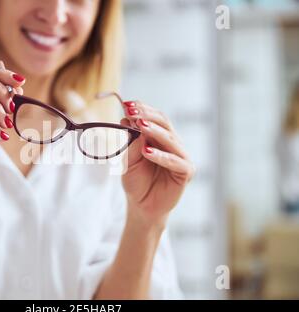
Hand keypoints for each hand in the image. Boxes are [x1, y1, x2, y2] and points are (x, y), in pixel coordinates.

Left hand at [120, 100, 194, 228]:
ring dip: (154, 131)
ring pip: (170, 139)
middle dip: (147, 115)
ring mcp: (181, 157)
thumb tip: (127, 119)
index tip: (127, 104)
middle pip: (164, 123)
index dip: (142, 109)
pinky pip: (175, 161)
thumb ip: (130, 142)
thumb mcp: (128, 160)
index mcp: (160, 138)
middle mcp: (173, 144)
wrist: (141, 206)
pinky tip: (146, 151)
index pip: (155, 117)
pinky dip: (161, 156)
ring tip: (139, 125)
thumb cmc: (136, 182)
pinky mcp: (186, 172)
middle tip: (132, 110)